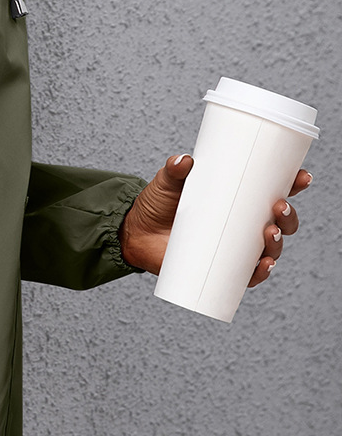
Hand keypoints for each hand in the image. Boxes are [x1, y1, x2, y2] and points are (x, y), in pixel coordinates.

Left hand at [118, 154, 312, 285]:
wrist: (134, 233)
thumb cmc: (156, 204)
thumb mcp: (166, 182)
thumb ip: (174, 169)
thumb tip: (185, 160)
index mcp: (236, 199)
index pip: (272, 191)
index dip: (292, 185)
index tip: (301, 177)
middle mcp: (241, 225)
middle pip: (279, 222)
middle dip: (287, 216)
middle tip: (278, 207)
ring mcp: (232, 248)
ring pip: (269, 249)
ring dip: (277, 243)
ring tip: (269, 233)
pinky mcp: (220, 269)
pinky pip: (247, 275)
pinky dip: (260, 272)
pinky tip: (263, 265)